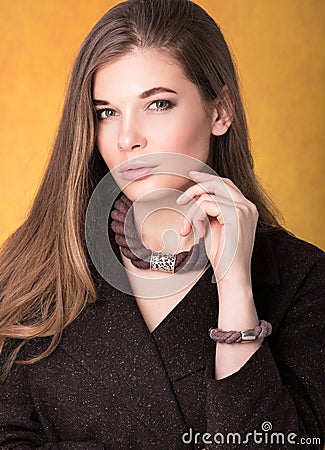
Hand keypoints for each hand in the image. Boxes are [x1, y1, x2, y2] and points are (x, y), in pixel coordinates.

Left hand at [176, 171, 258, 285]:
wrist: (232, 275)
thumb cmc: (222, 256)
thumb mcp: (215, 227)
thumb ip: (211, 210)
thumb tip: (198, 196)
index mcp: (246, 208)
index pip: (226, 184)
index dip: (207, 179)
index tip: (192, 176)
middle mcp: (248, 205)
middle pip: (218, 182)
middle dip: (196, 187)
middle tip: (180, 200)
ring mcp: (243, 209)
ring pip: (208, 195)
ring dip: (191, 212)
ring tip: (187, 229)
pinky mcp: (235, 215)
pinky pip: (206, 204)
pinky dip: (195, 218)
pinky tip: (198, 233)